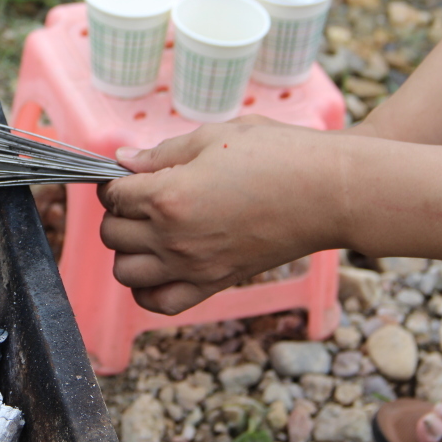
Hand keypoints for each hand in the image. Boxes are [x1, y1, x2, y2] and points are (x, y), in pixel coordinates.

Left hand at [97, 116, 347, 314]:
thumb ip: (160, 153)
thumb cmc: (277, 155)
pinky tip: (159, 266)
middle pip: (112, 234)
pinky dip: (147, 290)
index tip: (128, 177)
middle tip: (141, 198)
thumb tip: (122, 161)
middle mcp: (174, 238)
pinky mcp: (215, 284)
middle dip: (119, 213)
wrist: (330, 192)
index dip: (115, 182)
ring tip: (149, 231)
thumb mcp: (213, 137)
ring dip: (128, 251)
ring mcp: (193, 266)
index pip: (113, 195)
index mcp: (169, 196)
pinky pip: (159, 303)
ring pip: (125, 273)